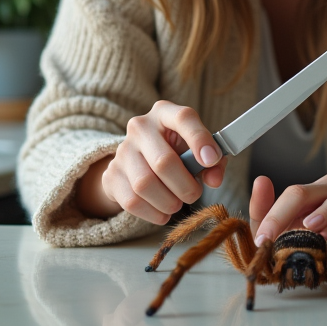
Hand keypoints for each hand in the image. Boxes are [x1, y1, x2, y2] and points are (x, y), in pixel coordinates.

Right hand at [77, 100, 226, 223]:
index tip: (211, 160)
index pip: (183, 118)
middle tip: (194, 194)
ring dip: (169, 202)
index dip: (199, 139)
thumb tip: (215, 179)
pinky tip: (163, 211)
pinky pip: (132, 201)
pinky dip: (153, 213)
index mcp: (165, 112)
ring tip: (177, 203)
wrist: (138, 162)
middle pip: (163, 161)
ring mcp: (122, 150)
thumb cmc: (177, 153)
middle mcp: (140, 127)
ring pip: (145, 184)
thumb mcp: (197, 150)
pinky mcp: (111, 175)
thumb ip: (214, 162)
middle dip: (185, 186)